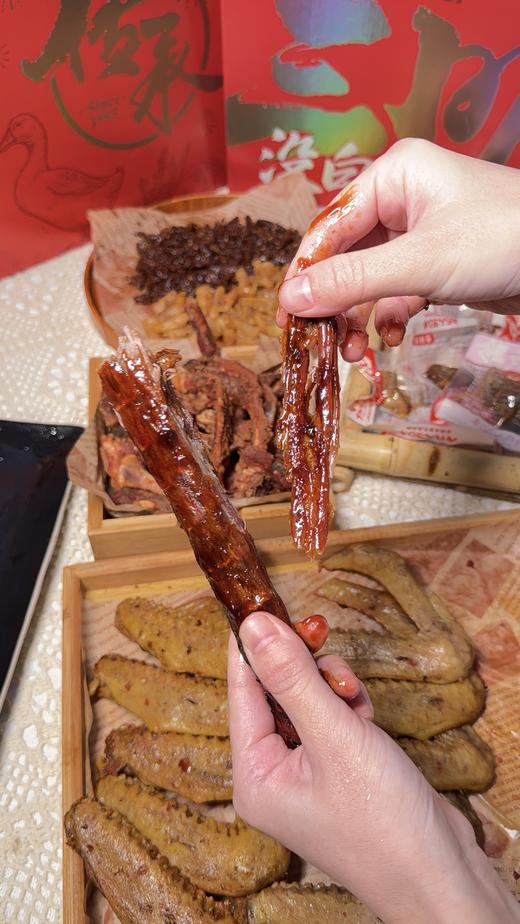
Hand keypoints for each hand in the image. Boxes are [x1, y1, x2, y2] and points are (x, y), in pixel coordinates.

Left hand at [228, 611, 519, 923]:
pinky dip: (351, 707)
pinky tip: (368, 716)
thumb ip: (292, 677)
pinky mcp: (341, 768)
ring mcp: (309, 772)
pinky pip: (334, 717)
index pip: (242, 691)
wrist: (441, 875)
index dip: (252, 644)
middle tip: (318, 629)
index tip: (260, 601)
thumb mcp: (334, 736)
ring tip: (356, 699)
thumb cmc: (382, 822)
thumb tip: (253, 626)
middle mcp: (275, 774)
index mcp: (255, 776)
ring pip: (309, 699)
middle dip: (304, 667)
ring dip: (333, 686)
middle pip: (276, 692)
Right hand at [278, 139, 519, 360]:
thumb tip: (290, 301)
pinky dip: (388, 315)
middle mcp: (403, 199)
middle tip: (320, 341)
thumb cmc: (503, 239)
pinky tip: (392, 335)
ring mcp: (420, 233)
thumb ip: (353, 282)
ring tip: (353, 351)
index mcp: (394, 175)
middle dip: (335, 302)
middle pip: (346, 255)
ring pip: (369, 278)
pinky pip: (396, 290)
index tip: (285, 317)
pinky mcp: (437, 263)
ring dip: (358, 315)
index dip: (305, 274)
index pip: (330, 226)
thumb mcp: (420, 262)